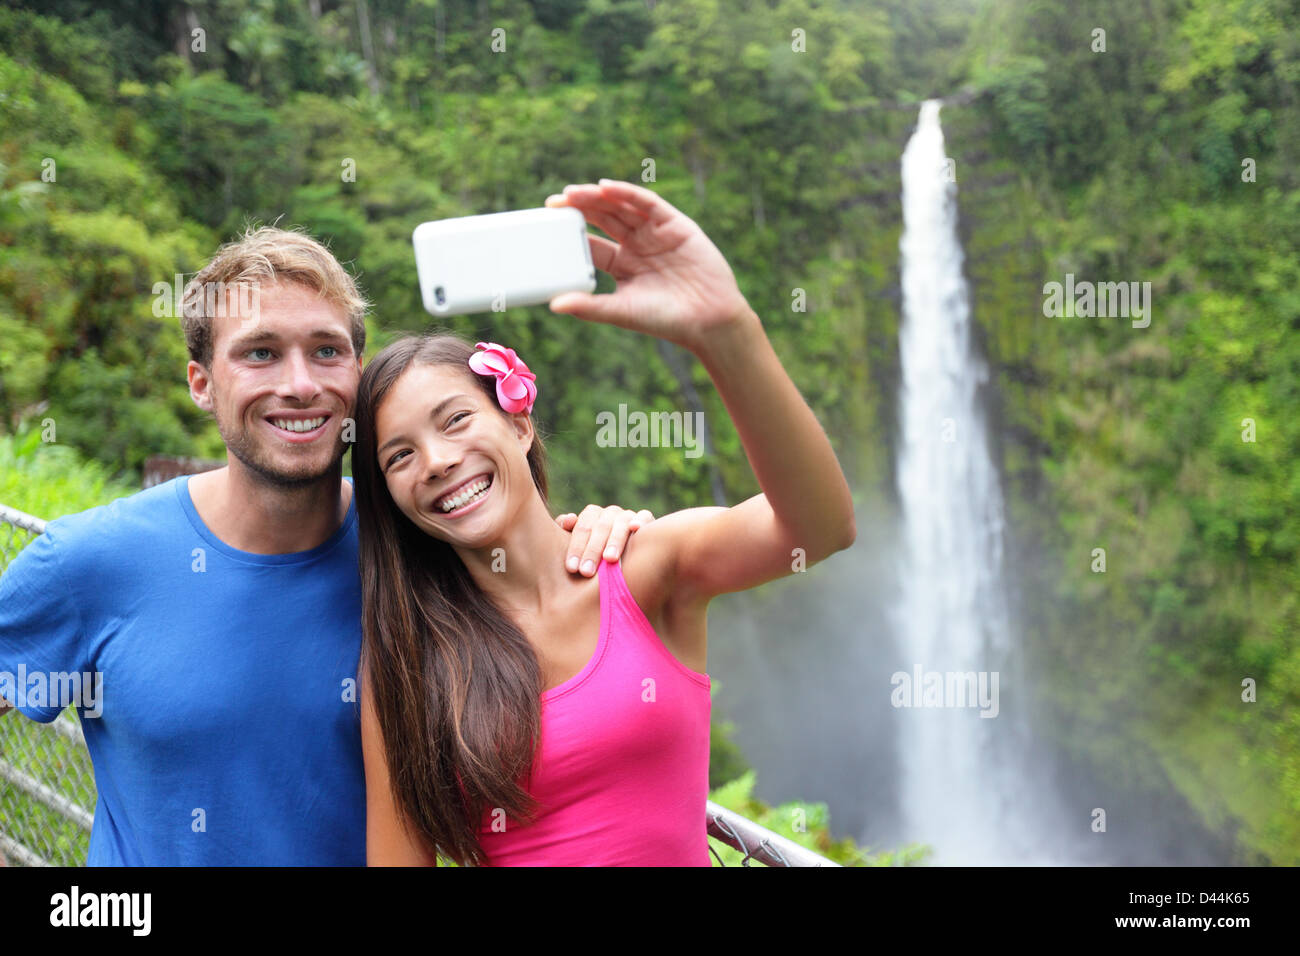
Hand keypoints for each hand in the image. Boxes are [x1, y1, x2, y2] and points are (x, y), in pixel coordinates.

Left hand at [544, 179, 752, 352]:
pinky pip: (648, 203)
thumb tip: (553, 304)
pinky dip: (627, 193)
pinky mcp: (675, 224)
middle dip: (580, 208)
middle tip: (555, 201)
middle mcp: (637, 245)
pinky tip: (607, 188)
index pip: (591, 243)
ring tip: (574, 192)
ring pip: (621, 207)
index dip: (572, 233)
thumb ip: (589, 306)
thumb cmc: (665, 319)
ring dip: (598, 197)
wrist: (709, 321)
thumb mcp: (621, 311)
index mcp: (622, 265)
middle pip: (603, 219)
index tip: (549, 226)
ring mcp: (655, 232)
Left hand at [555, 504, 654, 575]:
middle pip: (600, 527)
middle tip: (586, 572)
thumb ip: (567, 533)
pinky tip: (636, 528)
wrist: (626, 557)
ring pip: (621, 522)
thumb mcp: (579, 546)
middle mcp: (610, 513)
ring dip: (615, 540)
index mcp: (592, 515)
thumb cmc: (595, 554)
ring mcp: (628, 516)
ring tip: (609, 559)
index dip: (576, 547)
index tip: (572, 568)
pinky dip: (641, 520)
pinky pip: (645, 516)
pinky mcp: (647, 519)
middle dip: (592, 550)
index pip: (582, 528)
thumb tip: (568, 520)